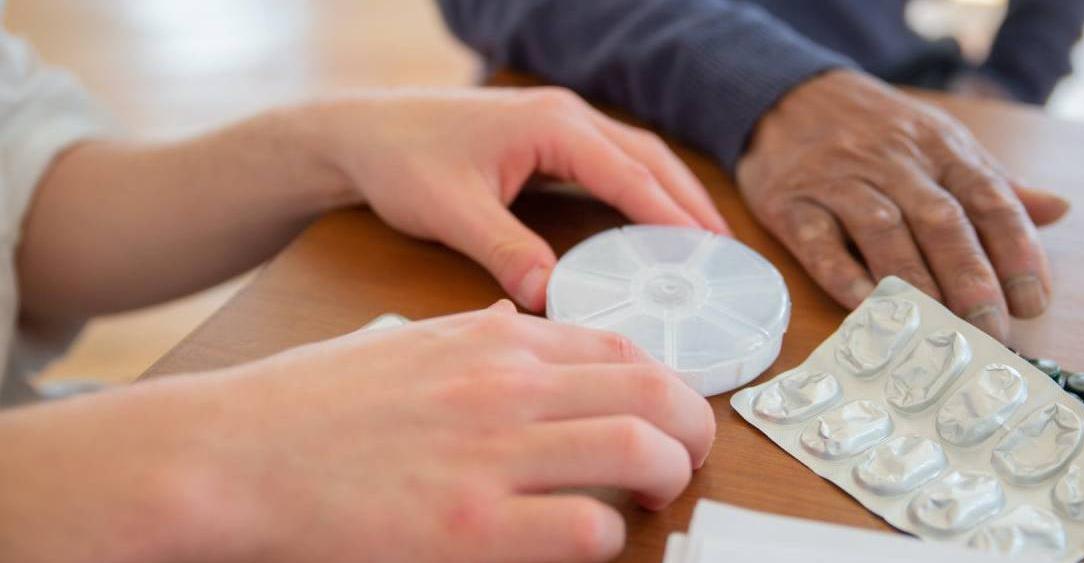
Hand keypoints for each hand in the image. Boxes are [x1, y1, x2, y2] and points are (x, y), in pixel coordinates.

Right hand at [0, 302, 713, 562]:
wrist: (229, 454)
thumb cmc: (306, 403)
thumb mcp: (398, 340)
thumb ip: (469, 331)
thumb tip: (517, 321)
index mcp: (491, 341)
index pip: (620, 344)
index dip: (665, 381)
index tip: (667, 410)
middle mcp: (505, 387)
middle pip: (653, 391)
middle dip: (693, 427)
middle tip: (689, 456)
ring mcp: (490, 456)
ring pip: (638, 450)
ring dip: (668, 476)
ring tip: (656, 496)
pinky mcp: (469, 528)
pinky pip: (585, 529)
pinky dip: (607, 536)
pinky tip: (589, 538)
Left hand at [299, 88, 728, 309]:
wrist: (360, 133)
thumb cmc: (400, 159)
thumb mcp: (452, 211)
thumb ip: (504, 251)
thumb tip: (548, 296)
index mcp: (550, 125)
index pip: (628, 174)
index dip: (671, 215)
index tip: (707, 250)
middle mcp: (563, 116)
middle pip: (648, 157)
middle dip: (691, 201)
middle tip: (726, 249)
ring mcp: (557, 123)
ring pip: (635, 155)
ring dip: (672, 193)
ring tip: (705, 237)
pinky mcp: (547, 139)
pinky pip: (611, 162)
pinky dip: (641, 189)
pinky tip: (651, 221)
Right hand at [737, 70, 1068, 339]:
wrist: (789, 97)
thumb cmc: (876, 131)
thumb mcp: (939, 142)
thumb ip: (993, 183)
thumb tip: (1057, 210)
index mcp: (940, 148)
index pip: (988, 199)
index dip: (1016, 251)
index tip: (1033, 301)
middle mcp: (893, 163)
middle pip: (940, 222)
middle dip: (970, 280)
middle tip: (991, 330)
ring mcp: (840, 182)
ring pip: (884, 232)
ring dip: (915, 284)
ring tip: (939, 330)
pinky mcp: (792, 204)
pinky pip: (820, 243)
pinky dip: (844, 276)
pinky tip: (867, 308)